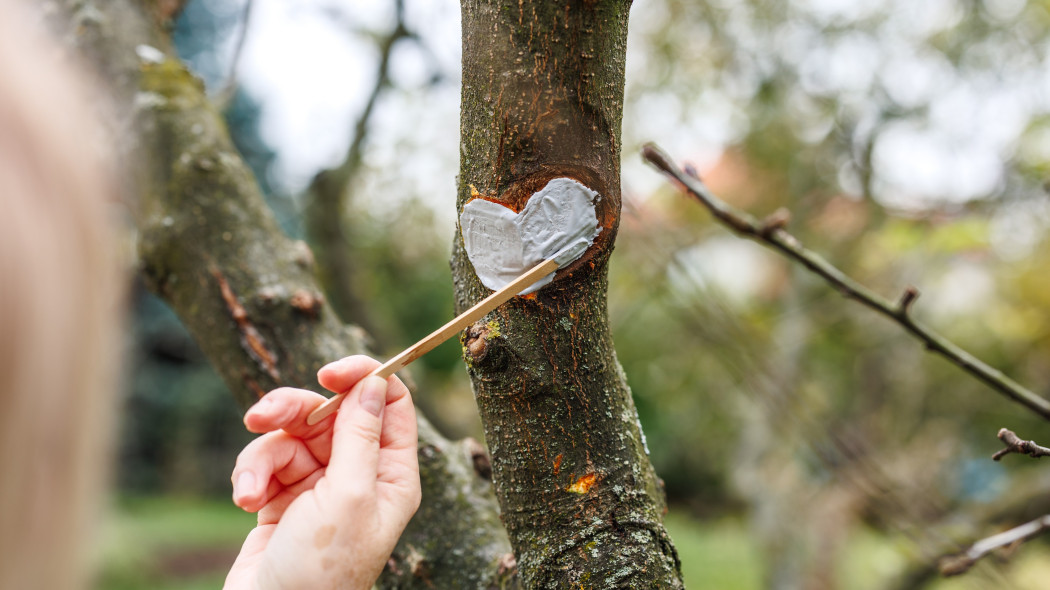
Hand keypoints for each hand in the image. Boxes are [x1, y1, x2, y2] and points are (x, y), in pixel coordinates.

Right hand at [224, 356, 419, 589]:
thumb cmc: (321, 571)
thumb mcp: (348, 496)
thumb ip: (360, 435)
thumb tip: (375, 383)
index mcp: (391, 475)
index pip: (390, 405)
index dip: (363, 379)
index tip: (328, 374)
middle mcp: (360, 476)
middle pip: (331, 412)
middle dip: (293, 412)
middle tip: (261, 417)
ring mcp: (320, 487)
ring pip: (291, 436)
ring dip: (262, 454)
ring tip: (248, 487)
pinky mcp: (282, 498)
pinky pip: (266, 462)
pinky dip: (251, 476)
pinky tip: (244, 503)